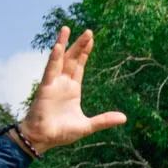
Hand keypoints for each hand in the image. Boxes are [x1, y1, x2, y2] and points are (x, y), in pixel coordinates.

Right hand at [15, 27, 126, 155]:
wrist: (43, 139)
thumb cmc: (61, 132)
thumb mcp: (87, 126)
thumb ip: (104, 120)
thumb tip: (124, 118)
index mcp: (73, 89)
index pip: (80, 66)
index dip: (85, 53)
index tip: (91, 40)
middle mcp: (63, 83)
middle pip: (72, 59)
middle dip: (80, 45)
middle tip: (89, 31)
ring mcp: (53, 83)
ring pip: (60, 59)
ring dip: (63, 44)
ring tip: (67, 29)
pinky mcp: (45, 87)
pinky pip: (50, 70)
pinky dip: (54, 59)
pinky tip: (57, 47)